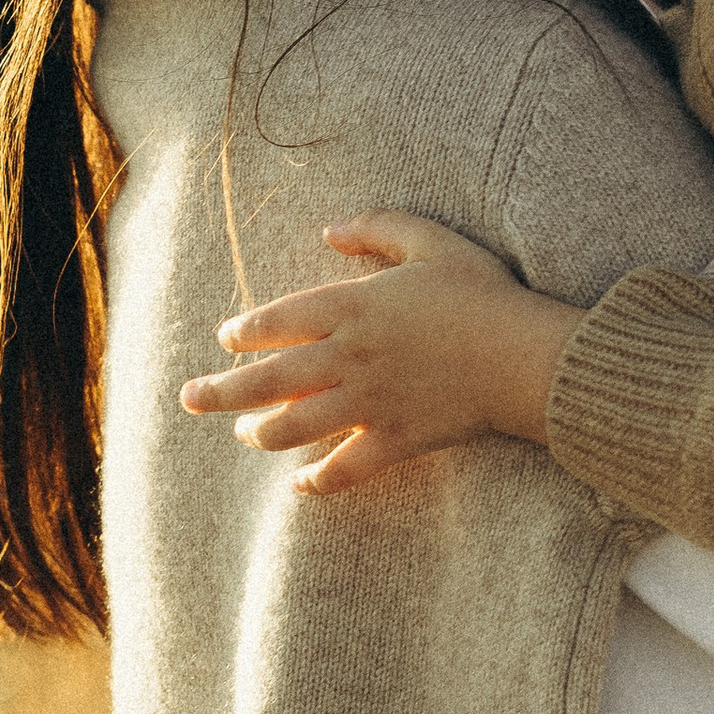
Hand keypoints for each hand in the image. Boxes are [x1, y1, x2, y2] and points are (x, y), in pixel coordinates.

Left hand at [178, 212, 584, 496]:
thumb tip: (329, 232)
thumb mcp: (432, 241)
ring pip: (293, 427)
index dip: (246, 331)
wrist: (524, 356)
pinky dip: (317, 482)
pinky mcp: (394, 442)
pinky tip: (300, 486)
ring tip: (244, 436)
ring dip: (260, 434)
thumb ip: (377, 227)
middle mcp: (349, 357)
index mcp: (352, 306)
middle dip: (220, 391)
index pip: (277, 321)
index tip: (229, 337)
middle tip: (189, 398)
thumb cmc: (483, 294)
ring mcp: (368, 403)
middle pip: (267, 380)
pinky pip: (343, 470)